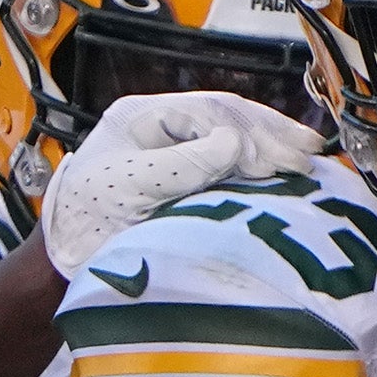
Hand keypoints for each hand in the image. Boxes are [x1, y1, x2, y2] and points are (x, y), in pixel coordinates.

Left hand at [39, 91, 324, 274]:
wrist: (68, 264)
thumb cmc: (87, 224)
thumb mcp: (129, 188)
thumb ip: (180, 164)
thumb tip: (233, 143)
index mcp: (140, 117)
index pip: (208, 112)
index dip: (248, 135)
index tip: (278, 162)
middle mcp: (160, 126)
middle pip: (226, 117)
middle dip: (270, 135)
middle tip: (307, 157)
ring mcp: (174, 150)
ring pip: (232, 136)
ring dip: (272, 148)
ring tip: (307, 160)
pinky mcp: (186, 179)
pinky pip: (229, 163)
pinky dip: (260, 169)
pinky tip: (284, 176)